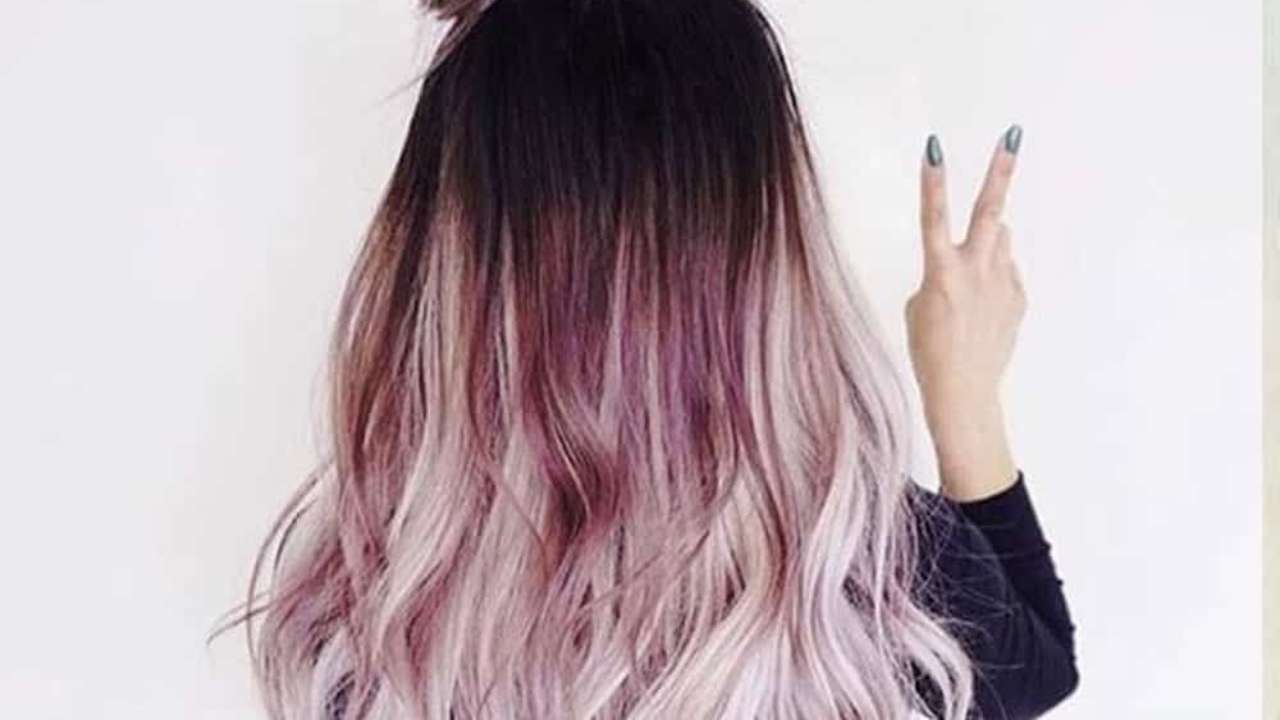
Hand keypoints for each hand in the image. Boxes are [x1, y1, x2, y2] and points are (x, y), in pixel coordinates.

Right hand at [905, 126, 1026, 500]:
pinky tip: (980, 308)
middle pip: (990, 210)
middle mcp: (974, 270)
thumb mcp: (919, 307)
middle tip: (1012, 137)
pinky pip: (1006, 272)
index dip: (932, 179)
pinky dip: (994, 278)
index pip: (932, 215)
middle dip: (1000, 171)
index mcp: (939, 271)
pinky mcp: (1018, 299)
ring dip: (988, 241)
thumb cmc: (929, 351)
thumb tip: (970, 256)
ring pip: (999, 240)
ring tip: (970, 273)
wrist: (963, 391)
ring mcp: (1001, 283)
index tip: (934, 146)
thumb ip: (942, 272)